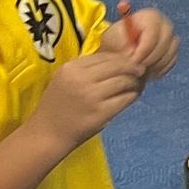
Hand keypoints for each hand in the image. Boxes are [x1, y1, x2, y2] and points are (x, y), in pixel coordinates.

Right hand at [32, 48, 146, 147]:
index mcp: (71, 68)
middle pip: (119, 65)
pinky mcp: (101, 112)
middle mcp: (81, 78)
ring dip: (135, 83)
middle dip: (134, 67)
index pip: (106, 55)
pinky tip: (131, 97)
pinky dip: (133, 96)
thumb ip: (88, 69)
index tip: (130, 62)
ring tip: (136, 86)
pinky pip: (127, 98)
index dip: (122, 58)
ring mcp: (92, 96)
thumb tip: (120, 59)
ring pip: (125, 81)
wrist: (48, 133)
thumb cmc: (59, 105)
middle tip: (141, 71)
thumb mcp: (66, 79)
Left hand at [100, 1, 178, 81]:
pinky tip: (147, 71)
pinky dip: (160, 69)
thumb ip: (123, 45)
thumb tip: (132, 56)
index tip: (133, 61)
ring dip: (154, 65)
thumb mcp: (114, 39)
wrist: (124, 44)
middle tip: (137, 69)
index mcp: (151, 16)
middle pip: (164, 44)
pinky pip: (171, 61)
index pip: (152, 34)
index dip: (143, 50)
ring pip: (169, 54)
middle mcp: (165, 24)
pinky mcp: (173, 50)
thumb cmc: (118, 39)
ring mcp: (172, 37)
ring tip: (140, 71)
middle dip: (149, 59)